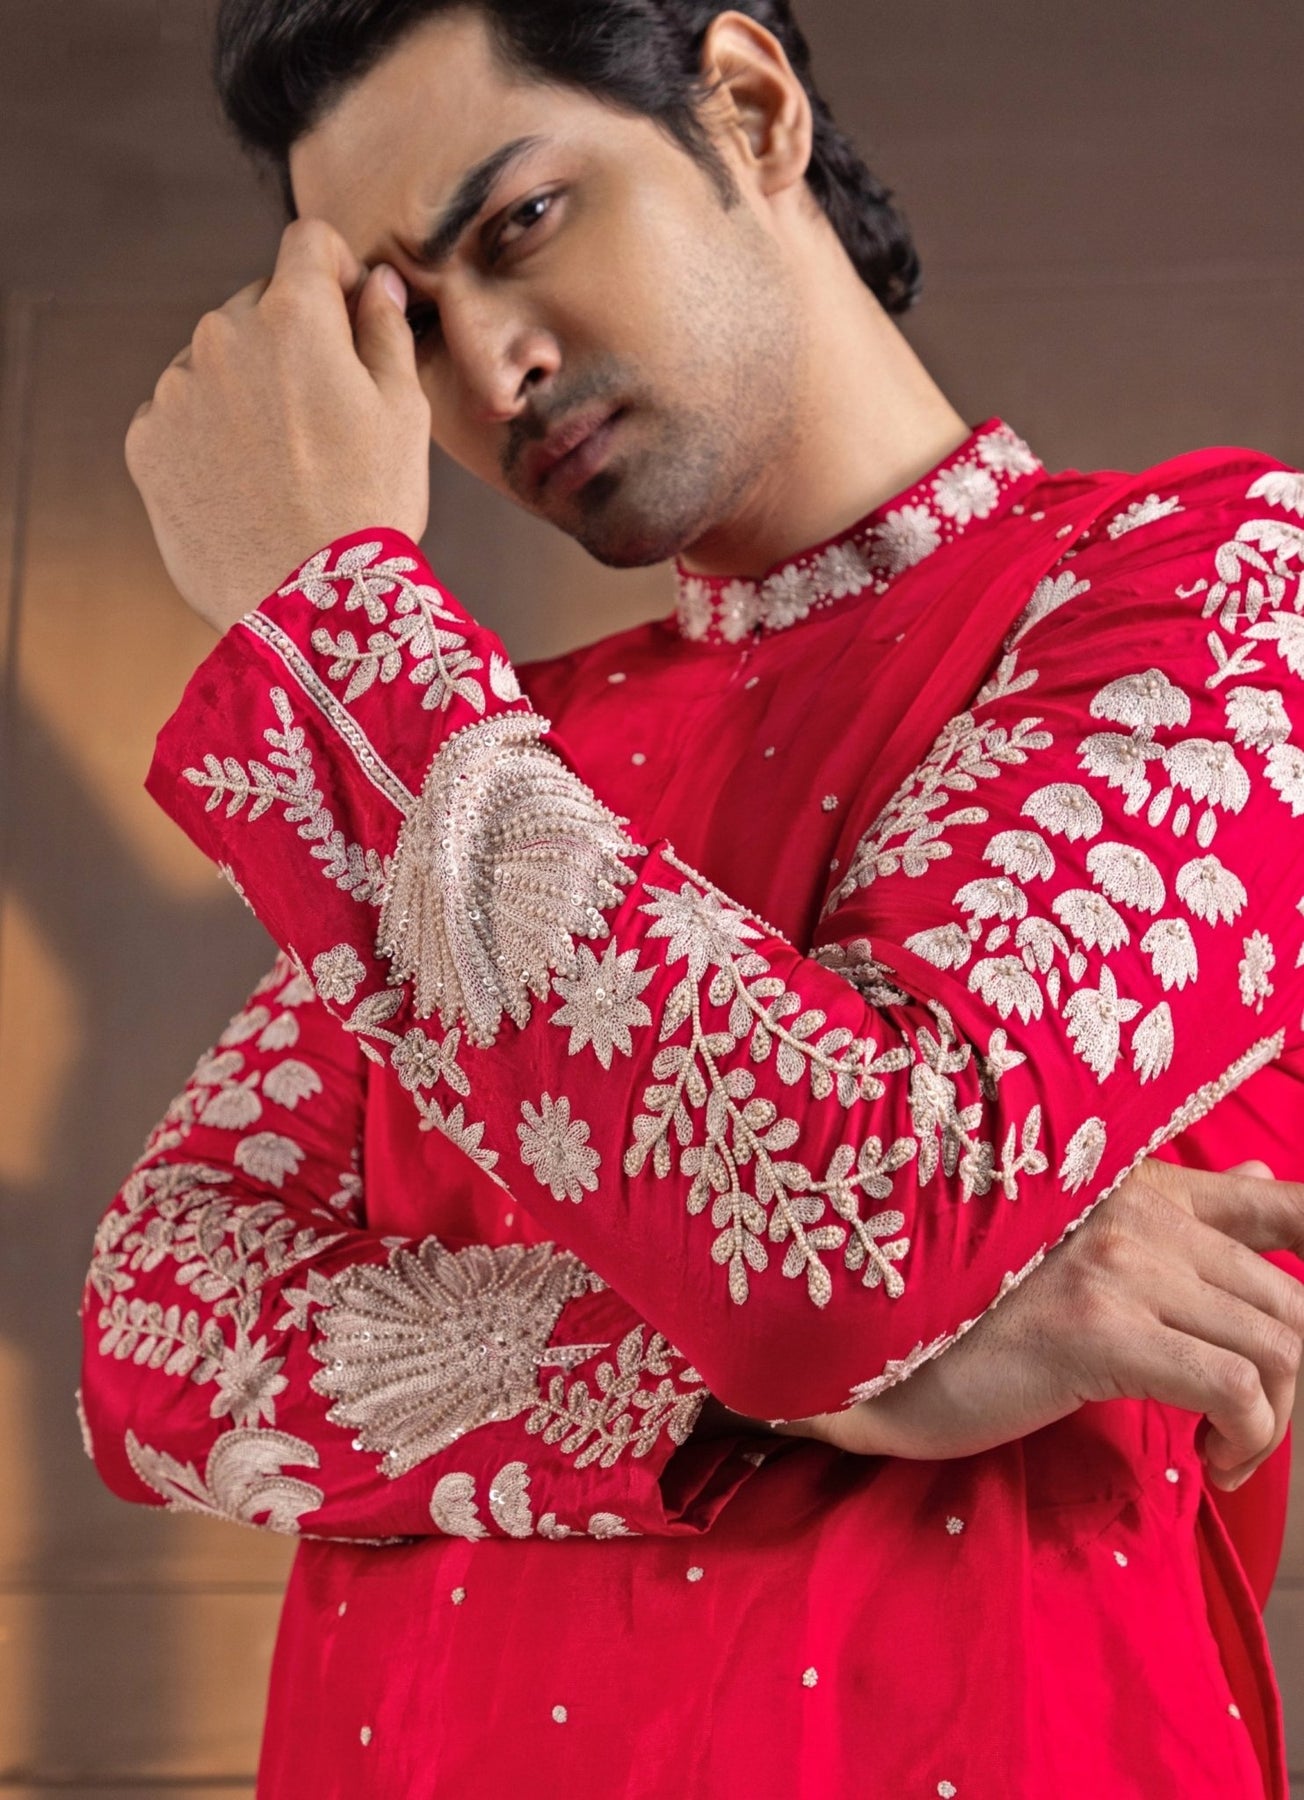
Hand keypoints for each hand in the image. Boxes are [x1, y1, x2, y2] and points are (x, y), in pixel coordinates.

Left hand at [124, 218, 430, 634]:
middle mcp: (221, 334)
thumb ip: (386, 331)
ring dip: (245, 388)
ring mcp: (175, 389)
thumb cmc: (368, 506)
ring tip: (282, 461)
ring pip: (215, 362)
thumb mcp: (403, 413)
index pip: (308, 242)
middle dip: (290, 340)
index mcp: (294, 315)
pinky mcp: (146, 441)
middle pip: (258, 306)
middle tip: (323, 415)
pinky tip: (244, 484)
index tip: (353, 317)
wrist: (305, 603)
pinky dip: (207, 436)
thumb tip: (376, 282)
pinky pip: (179, 415)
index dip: (338, 273)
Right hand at [773, 1158, 1303, 1490]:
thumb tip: (1261, 1177)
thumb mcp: (1069, 1247)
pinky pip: (1235, 1389)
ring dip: (1273, 1419)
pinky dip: (1247, 1437)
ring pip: (1276, 1344)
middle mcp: (1136, 1212)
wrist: (868, 1339)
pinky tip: (1209, 1462)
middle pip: (1287, 1297)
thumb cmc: (963, 1306)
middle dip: (1289, 1377)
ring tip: (1226, 1455)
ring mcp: (1120, 1265)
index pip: (1271, 1198)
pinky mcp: (1100, 1331)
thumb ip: (1168, 1217)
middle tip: (1242, 1427)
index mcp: (1131, 1188)